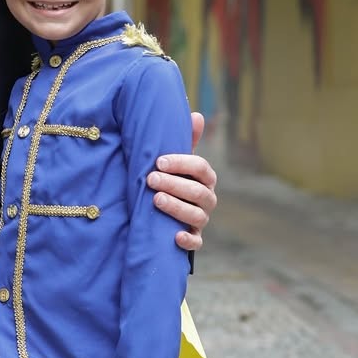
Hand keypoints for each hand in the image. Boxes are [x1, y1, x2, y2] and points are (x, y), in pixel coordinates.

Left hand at [147, 111, 217, 251]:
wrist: (161, 212)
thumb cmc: (169, 180)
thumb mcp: (175, 162)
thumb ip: (184, 141)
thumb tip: (197, 114)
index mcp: (204, 178)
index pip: (201, 168)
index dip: (182, 163)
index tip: (159, 160)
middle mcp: (206, 198)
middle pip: (198, 192)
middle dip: (175, 184)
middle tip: (151, 179)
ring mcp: (201, 219)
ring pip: (198, 215)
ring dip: (177, 207)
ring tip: (155, 199)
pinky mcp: (193, 238)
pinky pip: (197, 242)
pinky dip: (188, 240)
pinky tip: (175, 236)